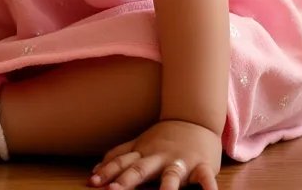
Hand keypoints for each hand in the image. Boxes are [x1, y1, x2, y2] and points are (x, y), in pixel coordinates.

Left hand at [89, 119, 221, 189]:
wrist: (195, 118)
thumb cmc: (164, 137)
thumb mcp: (139, 143)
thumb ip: (119, 156)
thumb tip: (94, 171)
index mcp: (144, 153)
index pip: (122, 163)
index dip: (107, 172)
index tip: (93, 183)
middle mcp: (160, 157)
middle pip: (141, 169)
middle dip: (127, 181)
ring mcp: (181, 161)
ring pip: (172, 176)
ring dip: (166, 188)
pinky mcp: (202, 166)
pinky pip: (205, 178)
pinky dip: (209, 188)